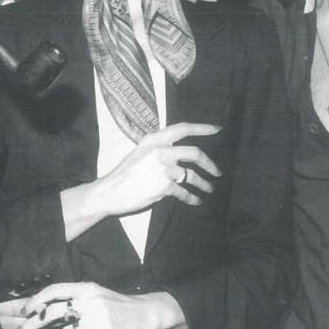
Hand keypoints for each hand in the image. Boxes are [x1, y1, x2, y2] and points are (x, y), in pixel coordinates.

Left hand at [13, 282, 185, 328]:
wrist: (147, 313)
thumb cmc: (116, 304)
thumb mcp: (96, 293)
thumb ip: (74, 298)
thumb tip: (44, 307)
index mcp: (87, 288)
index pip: (55, 290)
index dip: (36, 299)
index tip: (24, 310)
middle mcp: (92, 301)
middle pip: (54, 312)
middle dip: (33, 324)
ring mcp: (100, 319)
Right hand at [61, 122, 221, 240]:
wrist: (111, 192)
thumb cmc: (125, 173)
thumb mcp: (141, 152)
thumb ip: (159, 148)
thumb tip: (179, 151)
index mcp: (155, 139)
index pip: (183, 128)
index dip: (203, 128)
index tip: (218, 130)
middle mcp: (161, 151)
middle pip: (195, 153)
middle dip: (210, 164)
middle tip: (218, 171)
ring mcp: (164, 169)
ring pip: (192, 176)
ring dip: (204, 184)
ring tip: (210, 189)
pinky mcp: (164, 186)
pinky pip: (184, 192)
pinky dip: (192, 198)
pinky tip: (196, 201)